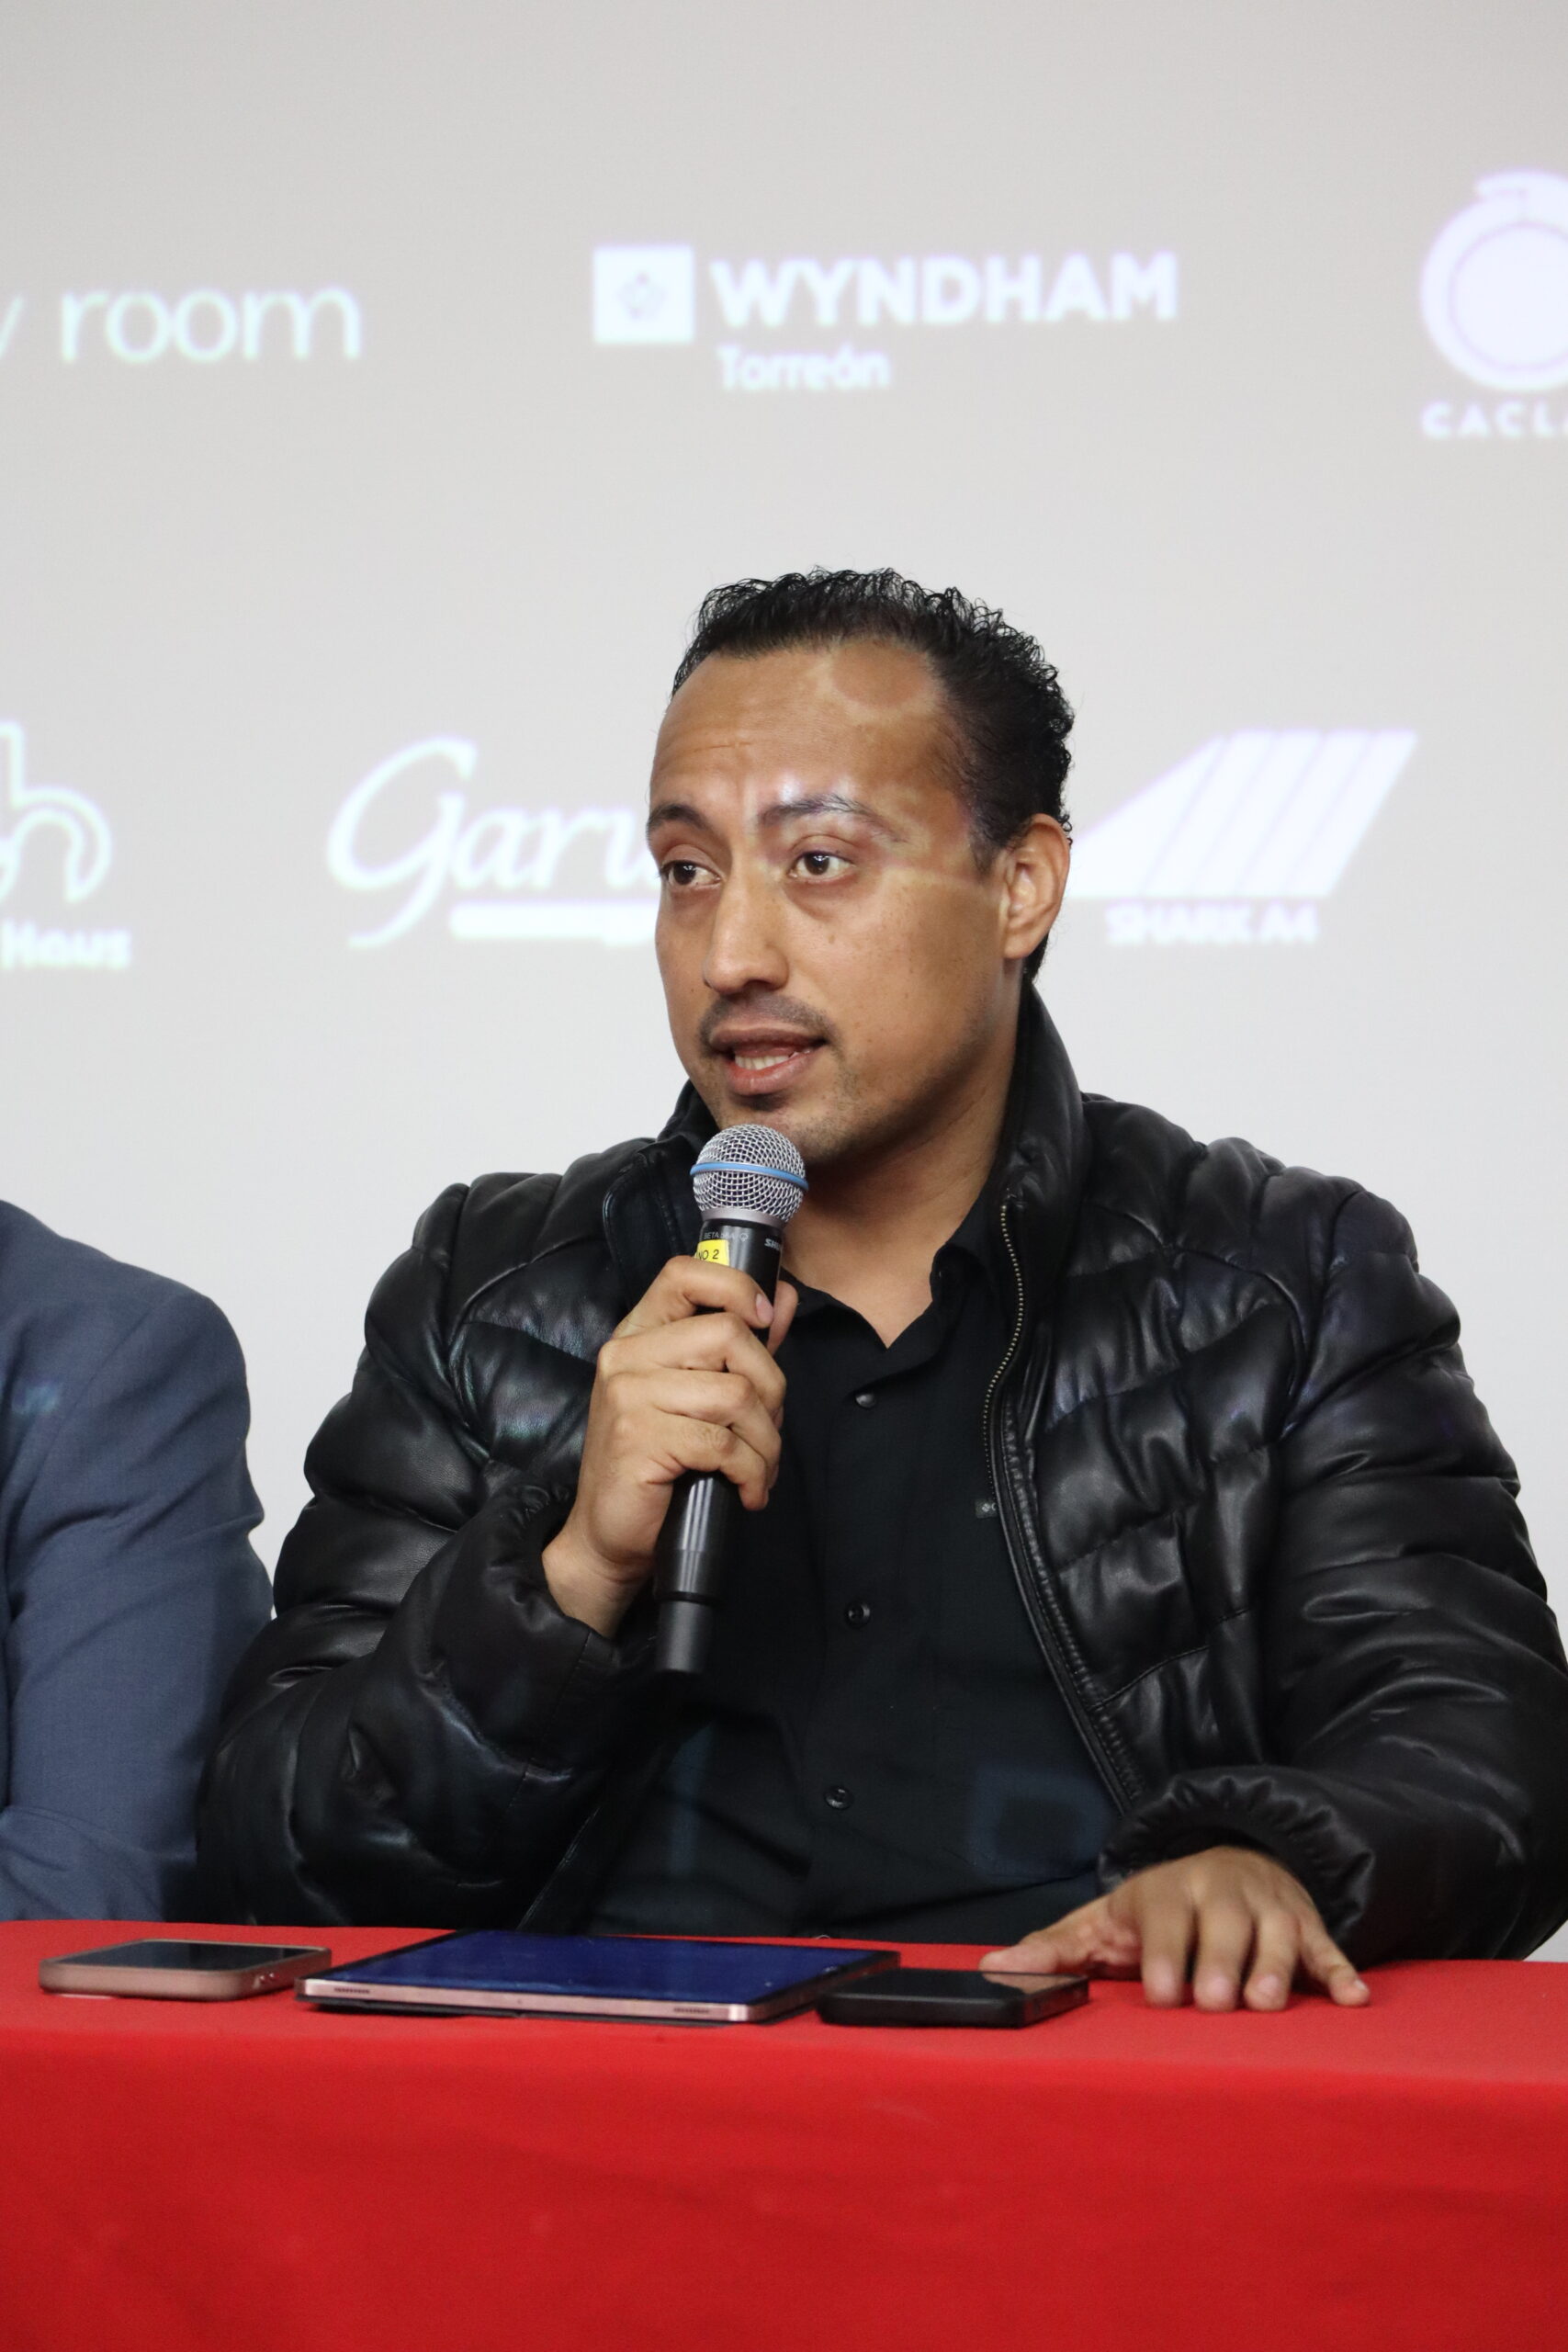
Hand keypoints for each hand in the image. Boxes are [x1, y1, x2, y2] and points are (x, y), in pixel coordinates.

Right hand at [542, 1256, 797, 1637]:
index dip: (736, 1286)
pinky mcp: (639, 1438)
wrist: (606, 1535)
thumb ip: (739, 1346)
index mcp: (638, 1334)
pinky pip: (723, 1443)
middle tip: (768, 1429)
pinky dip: (751, 1472)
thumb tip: (784, 1297)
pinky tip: (748, 1491)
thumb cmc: (656, 1464)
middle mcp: (626, 1355)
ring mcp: (628, 1394)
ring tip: (759, 1468)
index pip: (684, 1273)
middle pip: (729, 1335)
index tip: (766, 1321)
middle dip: (771, 1387)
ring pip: (735, 1393)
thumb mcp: (695, 1397)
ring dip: (765, 1441)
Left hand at [982, 1845, 1369, 2011]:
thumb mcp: (1106, 1918)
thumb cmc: (1160, 1909)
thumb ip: (1056, 1946)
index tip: (1162, 1995)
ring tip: (1268, 2005)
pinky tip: (1354, 2000)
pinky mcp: (1309, 1925)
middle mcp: (1222, 1892)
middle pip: (1225, 1923)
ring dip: (1278, 1966)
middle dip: (1221, 1961)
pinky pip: (1329, 1946)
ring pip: (1280, 1932)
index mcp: (1169, 1890)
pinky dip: (1342, 1970)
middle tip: (1216, 2005)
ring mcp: (1270, 1907)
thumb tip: (991, 1966)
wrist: (1233, 1860)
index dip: (1164, 1954)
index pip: (1166, 1918)